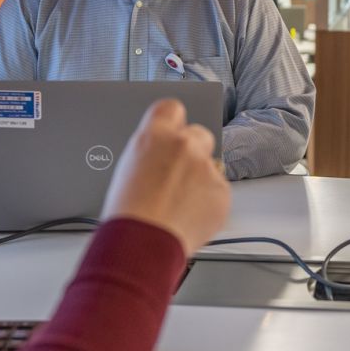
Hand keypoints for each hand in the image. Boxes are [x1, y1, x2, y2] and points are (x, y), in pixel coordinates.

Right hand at [101, 99, 229, 254]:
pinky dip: (207, 202)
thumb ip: (151, 151)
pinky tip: (187, 216)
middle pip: (199, 133)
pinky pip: (217, 191)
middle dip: (192, 150)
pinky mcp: (222, 192)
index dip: (172, 121)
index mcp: (156, 134)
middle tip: (176, 173)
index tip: (173, 129)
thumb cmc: (128, 213)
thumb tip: (161, 153)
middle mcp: (185, 145)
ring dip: (199, 180)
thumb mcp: (127, 168)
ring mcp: (207, 168)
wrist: (142, 244)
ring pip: (209, 166)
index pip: (172, 107)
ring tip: (176, 205)